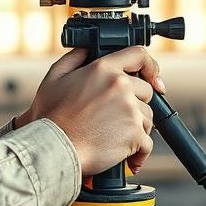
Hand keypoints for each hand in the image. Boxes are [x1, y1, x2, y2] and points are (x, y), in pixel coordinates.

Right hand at [15, 46, 163, 175]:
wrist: (54, 148)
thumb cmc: (51, 117)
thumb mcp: (55, 78)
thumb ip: (74, 58)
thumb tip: (86, 49)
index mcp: (103, 69)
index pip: (138, 55)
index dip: (149, 66)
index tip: (153, 78)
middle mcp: (120, 86)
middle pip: (146, 91)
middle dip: (135, 103)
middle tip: (115, 116)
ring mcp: (130, 111)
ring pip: (147, 118)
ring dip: (135, 127)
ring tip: (114, 136)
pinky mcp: (135, 135)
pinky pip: (147, 143)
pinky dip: (139, 151)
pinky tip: (127, 155)